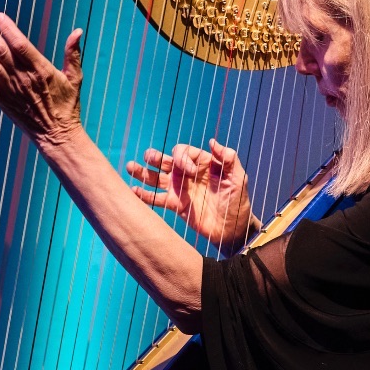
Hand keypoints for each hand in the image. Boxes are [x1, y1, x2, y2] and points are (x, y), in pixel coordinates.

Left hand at [0, 11, 83, 148]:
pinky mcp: (2, 102)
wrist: (56, 136)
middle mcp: (22, 79)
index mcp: (41, 70)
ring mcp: (10, 91)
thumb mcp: (75, 78)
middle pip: (0, 50)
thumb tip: (77, 31)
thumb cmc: (67, 105)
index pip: (20, 44)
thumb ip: (73, 54)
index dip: (8, 29)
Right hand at [126, 139, 258, 255]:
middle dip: (155, 157)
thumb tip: (212, 141)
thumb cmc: (237, 200)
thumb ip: (228, 158)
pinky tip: (133, 190)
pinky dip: (144, 195)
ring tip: (130, 167)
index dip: (183, 158)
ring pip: (156, 177)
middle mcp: (187, 174)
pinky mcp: (175, 204)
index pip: (184, 153)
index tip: (192, 172)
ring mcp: (179, 189)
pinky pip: (156, 198)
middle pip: (166, 160)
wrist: (231, 227)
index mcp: (201, 164)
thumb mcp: (238, 177)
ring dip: (143, 172)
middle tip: (149, 157)